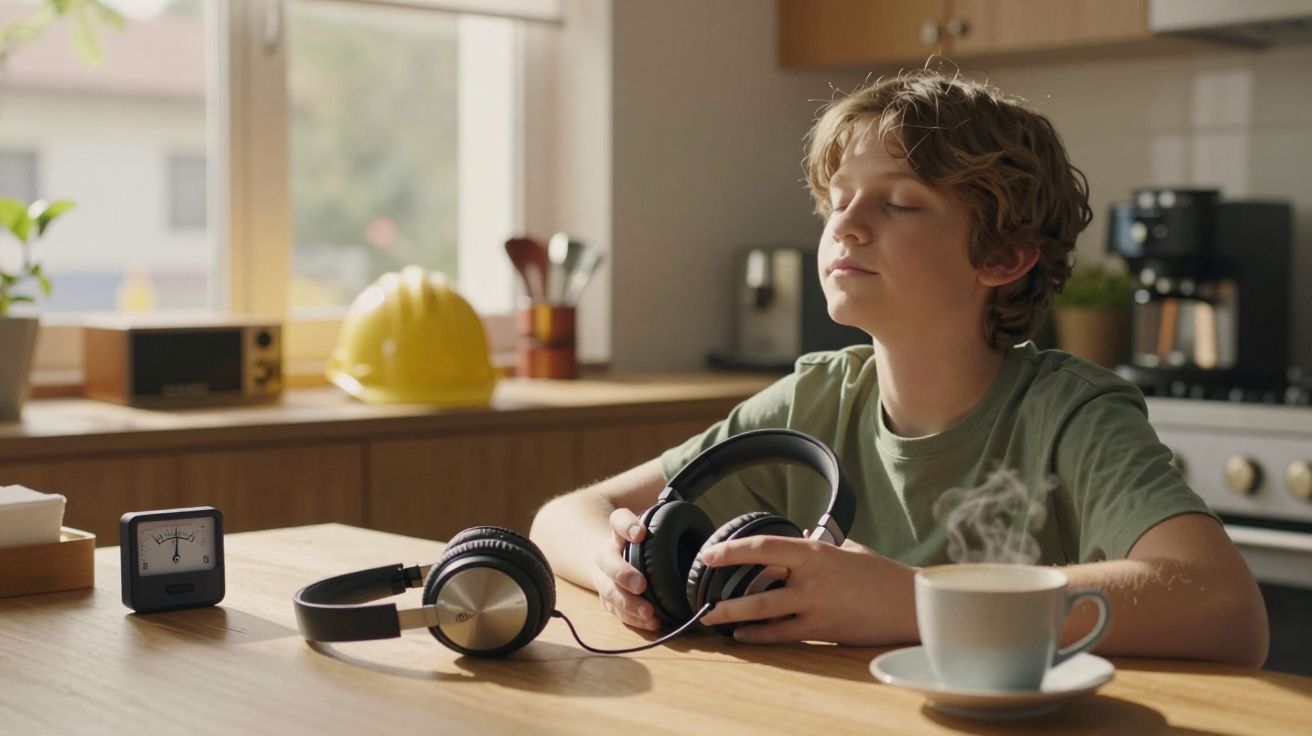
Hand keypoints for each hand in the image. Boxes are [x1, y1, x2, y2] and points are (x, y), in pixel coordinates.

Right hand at [588, 507, 659, 631]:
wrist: (598, 552)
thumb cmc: (638, 537)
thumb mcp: (650, 519)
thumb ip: (669, 511)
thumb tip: (701, 478)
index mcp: (619, 530)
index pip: (618, 520)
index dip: (627, 526)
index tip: (641, 533)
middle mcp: (607, 553)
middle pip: (608, 561)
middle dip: (623, 573)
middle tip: (640, 583)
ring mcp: (604, 577)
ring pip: (609, 591)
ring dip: (628, 603)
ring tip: (649, 612)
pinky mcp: (607, 597)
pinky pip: (616, 610)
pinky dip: (633, 618)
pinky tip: (653, 623)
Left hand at [697, 535, 918, 644]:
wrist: (910, 603)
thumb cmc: (880, 574)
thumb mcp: (849, 549)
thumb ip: (818, 544)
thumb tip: (796, 535)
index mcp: (814, 551)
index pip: (763, 546)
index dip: (731, 550)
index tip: (708, 555)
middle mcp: (810, 577)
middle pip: (755, 582)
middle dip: (723, 588)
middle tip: (701, 594)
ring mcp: (815, 605)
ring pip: (762, 611)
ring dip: (733, 615)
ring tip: (712, 618)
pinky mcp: (822, 628)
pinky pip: (782, 634)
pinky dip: (759, 635)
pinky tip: (743, 635)